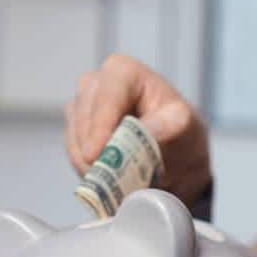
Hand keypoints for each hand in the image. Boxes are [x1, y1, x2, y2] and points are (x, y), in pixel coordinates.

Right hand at [65, 53, 211, 206]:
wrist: (176, 152)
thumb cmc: (181, 131)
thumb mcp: (184, 126)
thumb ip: (166, 126)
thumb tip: (143, 131)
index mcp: (125, 72)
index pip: (107, 96)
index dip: (99, 126)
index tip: (95, 155)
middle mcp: (97, 82)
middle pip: (85, 116)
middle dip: (93, 149)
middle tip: (106, 178)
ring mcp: (83, 104)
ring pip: (74, 135)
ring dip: (88, 162)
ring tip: (112, 183)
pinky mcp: (76, 128)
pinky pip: (72, 150)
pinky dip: (85, 167)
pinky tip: (104, 178)